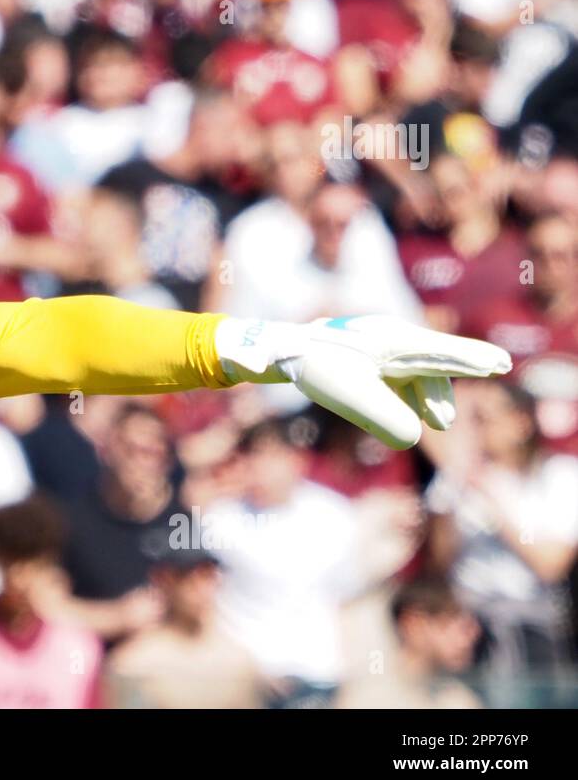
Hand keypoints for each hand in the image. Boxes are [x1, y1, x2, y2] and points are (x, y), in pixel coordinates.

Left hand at [215, 315, 511, 449]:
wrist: (278, 351)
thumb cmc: (316, 367)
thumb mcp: (350, 396)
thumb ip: (385, 419)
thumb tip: (413, 440)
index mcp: (394, 341)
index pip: (442, 353)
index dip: (472, 360)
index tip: (501, 363)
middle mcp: (392, 340)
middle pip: (434, 362)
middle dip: (455, 379)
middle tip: (468, 399)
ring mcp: (381, 348)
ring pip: (418, 373)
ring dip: (430, 397)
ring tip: (438, 423)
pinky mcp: (369, 359)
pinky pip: (403, 376)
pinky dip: (413, 395)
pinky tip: (418, 416)